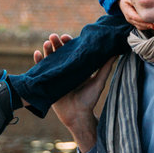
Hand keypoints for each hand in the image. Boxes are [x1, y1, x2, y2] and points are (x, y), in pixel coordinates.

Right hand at [34, 34, 114, 152]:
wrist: (77, 116)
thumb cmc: (89, 99)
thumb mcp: (98, 81)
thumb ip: (105, 67)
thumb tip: (116, 51)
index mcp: (76, 66)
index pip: (71, 50)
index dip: (68, 42)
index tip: (66, 37)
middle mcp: (65, 68)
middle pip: (59, 51)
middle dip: (56, 42)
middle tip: (54, 36)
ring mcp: (55, 75)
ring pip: (49, 58)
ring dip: (47, 49)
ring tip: (47, 43)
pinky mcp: (47, 82)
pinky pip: (40, 70)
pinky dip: (38, 61)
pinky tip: (37, 53)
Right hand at [117, 0, 153, 30]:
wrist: (123, 3)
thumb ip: (136, 0)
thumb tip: (145, 1)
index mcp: (127, 10)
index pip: (135, 17)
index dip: (143, 19)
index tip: (150, 19)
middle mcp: (128, 17)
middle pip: (138, 23)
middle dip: (146, 25)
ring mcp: (131, 21)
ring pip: (139, 26)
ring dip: (147, 27)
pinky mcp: (134, 23)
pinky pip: (140, 27)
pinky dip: (146, 27)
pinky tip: (152, 25)